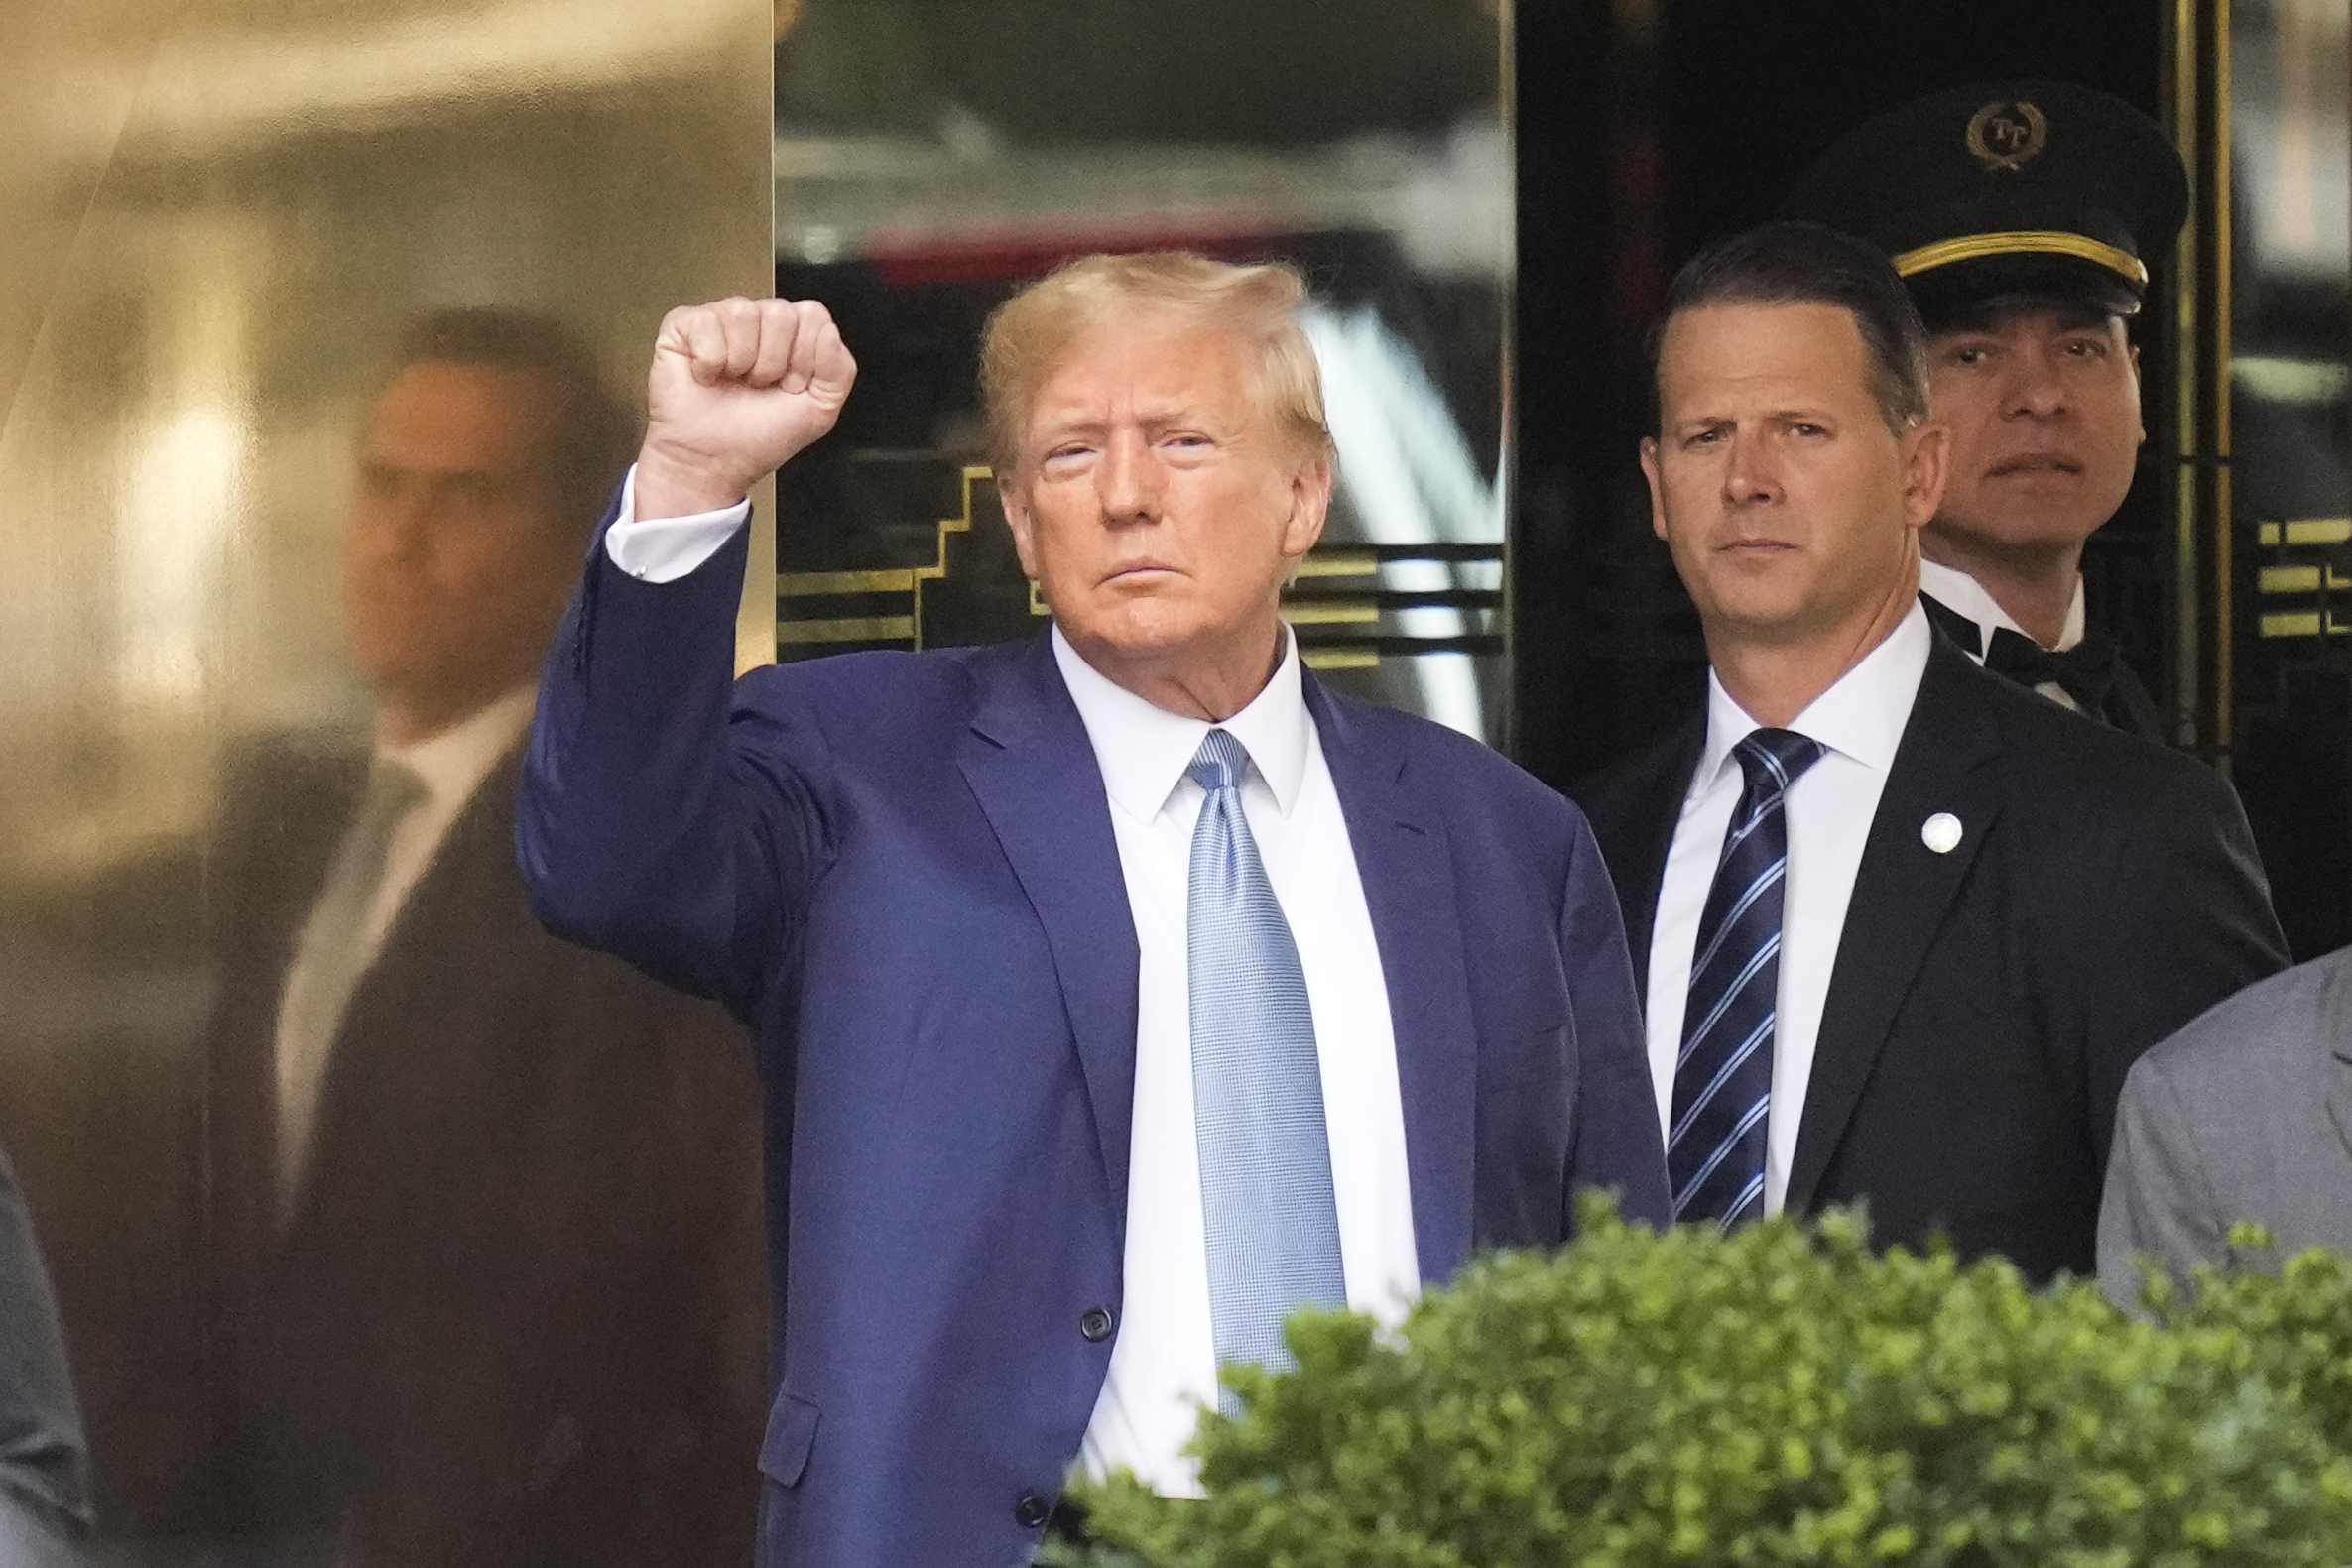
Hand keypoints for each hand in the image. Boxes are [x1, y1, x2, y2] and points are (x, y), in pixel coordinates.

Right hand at [634, 296, 856, 518]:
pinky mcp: (684, 325)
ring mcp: (720, 320)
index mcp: (792, 335)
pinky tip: (707, 376)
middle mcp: (758, 321)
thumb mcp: (819, 411)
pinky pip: (707, 324)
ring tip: (733, 381)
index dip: (805, 358)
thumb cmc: (758, 437)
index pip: (813, 315)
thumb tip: (828, 331)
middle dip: (773, 363)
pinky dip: (709, 361)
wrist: (714, 463)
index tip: (791, 387)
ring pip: (744, 312)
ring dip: (742, 361)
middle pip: (780, 312)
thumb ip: (839, 371)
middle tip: (758, 387)